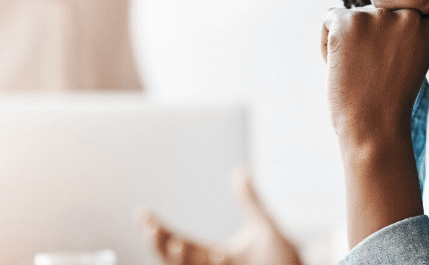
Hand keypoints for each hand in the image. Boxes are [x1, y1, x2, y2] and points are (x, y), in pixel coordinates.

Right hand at [138, 169, 302, 264]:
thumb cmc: (284, 261)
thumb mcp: (264, 228)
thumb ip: (249, 202)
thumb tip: (238, 172)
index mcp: (214, 256)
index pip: (179, 243)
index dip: (160, 231)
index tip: (143, 214)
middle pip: (175, 261)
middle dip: (161, 247)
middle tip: (152, 229)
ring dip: (179, 260)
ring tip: (174, 242)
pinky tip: (214, 254)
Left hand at [321, 6, 428, 142]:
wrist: (375, 126)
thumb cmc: (389, 102)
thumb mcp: (410, 60)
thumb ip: (401, 34)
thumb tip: (374, 11)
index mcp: (428, 24)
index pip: (400, 19)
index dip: (391, 44)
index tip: (391, 68)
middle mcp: (407, 15)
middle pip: (376, 15)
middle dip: (369, 41)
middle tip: (373, 74)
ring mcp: (378, 16)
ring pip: (353, 18)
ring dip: (349, 42)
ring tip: (358, 72)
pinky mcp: (349, 21)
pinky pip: (330, 18)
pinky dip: (327, 41)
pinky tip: (340, 63)